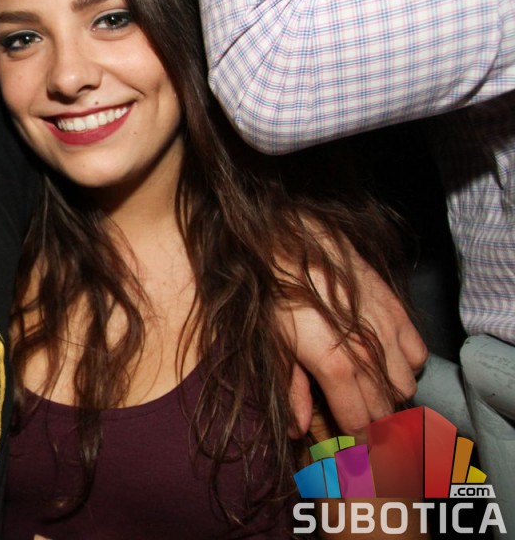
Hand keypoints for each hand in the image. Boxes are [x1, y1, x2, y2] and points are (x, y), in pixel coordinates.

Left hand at [281, 243, 426, 439]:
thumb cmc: (275, 294)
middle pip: (386, 408)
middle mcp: (367, 353)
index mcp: (335, 367)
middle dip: (375, 421)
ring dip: (389, 391)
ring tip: (369, 388)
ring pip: (405, 384)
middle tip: (359, 419)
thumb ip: (290, 390)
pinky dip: (405, 363)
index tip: (355, 446)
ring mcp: (387, 331)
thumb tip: (299, 428)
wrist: (290, 243)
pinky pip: (416, 353)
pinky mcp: (397, 310)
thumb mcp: (272, 346)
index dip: (360, 440)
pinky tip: (385, 359)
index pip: (361, 422)